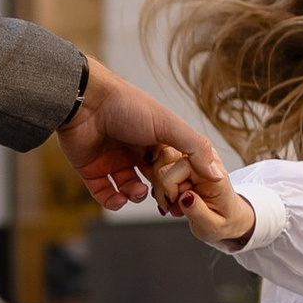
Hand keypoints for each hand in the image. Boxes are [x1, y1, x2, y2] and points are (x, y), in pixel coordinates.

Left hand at [57, 58, 231, 216]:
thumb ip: (196, 149)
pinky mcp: (92, 170)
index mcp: (155, 138)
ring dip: (136, 197)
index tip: (184, 195)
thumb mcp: (169, 126)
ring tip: (139, 192)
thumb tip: (217, 176)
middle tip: (163, 202)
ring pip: (129, 189)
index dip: (179, 182)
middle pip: (152, 181)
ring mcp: (112, 160)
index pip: (173, 167)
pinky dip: (113, 202)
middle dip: (159, 193)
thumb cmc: (128, 106)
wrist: (85, 101)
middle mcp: (135, 150)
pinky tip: (120, 200)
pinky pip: (104, 194)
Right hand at [149, 142, 254, 249]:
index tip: (174, 202)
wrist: (228, 218)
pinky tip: (172, 199)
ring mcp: (194, 160)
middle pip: (167, 159)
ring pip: (160, 162)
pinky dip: (161, 186)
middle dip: (163, 187)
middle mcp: (205, 161)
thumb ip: (198, 211)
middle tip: (174, 206)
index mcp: (215, 174)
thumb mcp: (213, 226)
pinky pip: (161, 167)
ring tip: (175, 204)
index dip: (170, 184)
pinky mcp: (184, 163)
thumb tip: (185, 197)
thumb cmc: (223, 221)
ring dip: (161, 188)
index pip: (182, 164)